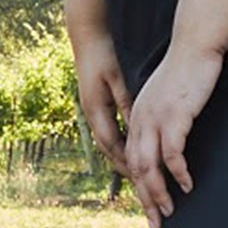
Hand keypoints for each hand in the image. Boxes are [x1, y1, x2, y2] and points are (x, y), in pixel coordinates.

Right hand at [68, 29, 131, 175]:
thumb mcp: (115, 79)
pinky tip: (131, 151)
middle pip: (109, 149)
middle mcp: (91, 115)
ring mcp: (92, 111)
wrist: (86, 40)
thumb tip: (135, 127)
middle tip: (141, 187)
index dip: (126, 161)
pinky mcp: (97, 106)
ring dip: (122, 159)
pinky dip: (120, 145)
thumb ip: (124, 102)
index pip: (111, 144)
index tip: (141, 177)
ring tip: (138, 177)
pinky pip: (109, 132)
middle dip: (124, 168)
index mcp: (95, 110)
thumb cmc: (102, 56)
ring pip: (109, 143)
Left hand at [123, 42, 224, 227]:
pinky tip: (187, 185)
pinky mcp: (175, 116)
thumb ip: (163, 115)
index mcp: (137, 116)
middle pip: (136, 169)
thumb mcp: (167, 95)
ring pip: (149, 166)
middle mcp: (141, 120)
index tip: (149, 206)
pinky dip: (178, 173)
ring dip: (158, 193)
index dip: (139, 186)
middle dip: (145, 200)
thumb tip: (169, 134)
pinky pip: (173, 154)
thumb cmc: (187, 69)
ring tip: (169, 212)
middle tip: (156, 223)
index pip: (132, 159)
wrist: (195, 44)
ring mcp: (155, 118)